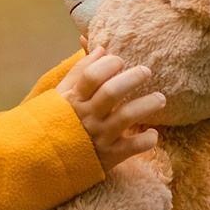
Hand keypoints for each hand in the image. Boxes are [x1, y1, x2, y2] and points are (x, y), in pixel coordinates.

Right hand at [60, 48, 162, 172]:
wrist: (48, 160)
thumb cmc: (60, 122)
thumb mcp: (62, 96)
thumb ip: (80, 72)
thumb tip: (100, 49)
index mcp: (75, 99)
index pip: (91, 76)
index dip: (108, 64)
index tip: (119, 61)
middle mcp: (88, 116)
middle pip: (112, 92)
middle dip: (132, 78)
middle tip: (146, 71)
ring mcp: (100, 136)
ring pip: (126, 116)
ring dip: (146, 105)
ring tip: (161, 98)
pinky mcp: (111, 155)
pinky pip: (134, 147)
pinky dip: (146, 139)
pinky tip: (153, 133)